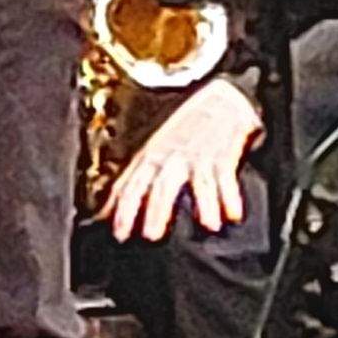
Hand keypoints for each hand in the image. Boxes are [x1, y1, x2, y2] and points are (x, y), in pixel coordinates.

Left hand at [105, 72, 263, 244]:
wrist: (217, 101)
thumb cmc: (180, 133)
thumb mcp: (150, 152)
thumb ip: (132, 181)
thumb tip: (103, 213)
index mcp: (150, 158)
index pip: (132, 186)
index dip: (124, 210)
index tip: (119, 235)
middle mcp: (171, 159)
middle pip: (163, 186)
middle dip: (158, 211)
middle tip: (153, 236)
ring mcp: (197, 158)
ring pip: (198, 183)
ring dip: (205, 204)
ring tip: (209, 226)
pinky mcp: (222, 157)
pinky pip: (226, 179)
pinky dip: (230, 197)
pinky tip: (234, 215)